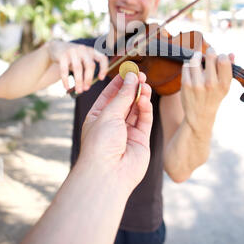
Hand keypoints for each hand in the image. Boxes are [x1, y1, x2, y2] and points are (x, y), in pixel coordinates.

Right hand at [48, 40, 108, 93]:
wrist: (56, 47)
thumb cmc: (73, 58)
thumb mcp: (82, 60)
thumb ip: (86, 70)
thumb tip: (86, 87)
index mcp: (91, 51)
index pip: (102, 58)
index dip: (104, 69)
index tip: (101, 79)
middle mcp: (83, 49)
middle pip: (90, 65)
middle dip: (89, 79)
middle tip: (86, 89)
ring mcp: (73, 51)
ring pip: (78, 68)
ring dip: (79, 81)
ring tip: (79, 90)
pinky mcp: (63, 55)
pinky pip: (65, 70)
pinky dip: (66, 80)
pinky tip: (66, 87)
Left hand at [79, 71, 152, 192]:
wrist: (108, 173)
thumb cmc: (101, 143)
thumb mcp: (109, 114)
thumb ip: (123, 95)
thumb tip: (132, 77)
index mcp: (98, 117)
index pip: (109, 95)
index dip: (119, 82)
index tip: (128, 70)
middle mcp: (112, 124)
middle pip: (124, 101)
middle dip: (132, 87)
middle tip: (141, 74)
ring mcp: (127, 132)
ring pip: (136, 109)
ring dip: (140, 96)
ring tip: (145, 85)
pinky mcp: (140, 139)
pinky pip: (144, 120)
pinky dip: (146, 108)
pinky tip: (145, 99)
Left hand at [181, 48, 232, 136]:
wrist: (200, 115)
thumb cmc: (214, 97)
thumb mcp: (225, 87)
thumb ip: (229, 69)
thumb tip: (231, 54)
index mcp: (223, 84)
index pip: (223, 60)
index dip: (221, 55)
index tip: (219, 58)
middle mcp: (211, 84)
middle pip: (210, 56)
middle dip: (210, 52)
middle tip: (209, 54)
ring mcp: (197, 84)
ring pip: (195, 59)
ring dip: (197, 57)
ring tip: (199, 61)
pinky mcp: (186, 84)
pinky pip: (186, 65)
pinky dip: (189, 65)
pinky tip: (192, 70)